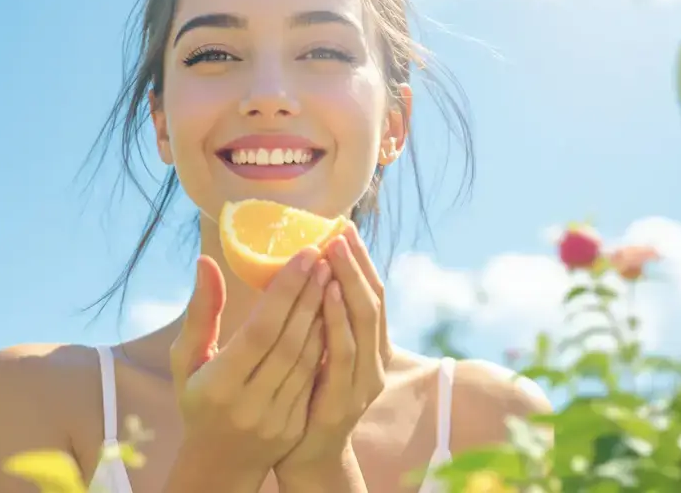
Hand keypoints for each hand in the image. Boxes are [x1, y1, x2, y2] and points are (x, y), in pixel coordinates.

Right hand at [169, 248, 329, 476]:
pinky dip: (326, 344)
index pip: (260, 331)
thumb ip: (200, 311)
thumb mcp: (187, 358)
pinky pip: (316, 378)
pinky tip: (333, 315)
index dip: (285, 292)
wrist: (219, 461)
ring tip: (333, 278)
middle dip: (310, 296)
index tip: (305, 255)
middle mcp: (249, 404)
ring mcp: (276, 419)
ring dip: (324, 316)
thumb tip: (206, 262)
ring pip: (308, 360)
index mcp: (218, 385)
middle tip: (325, 257)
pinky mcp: (295, 426)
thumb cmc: (198, 399)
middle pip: (289, 342)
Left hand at [276, 223, 390, 478]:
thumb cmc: (306, 397)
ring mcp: (364, 380)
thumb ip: (320, 315)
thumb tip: (309, 270)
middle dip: (357, 263)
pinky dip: (338, 319)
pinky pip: (344, 352)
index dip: (360, 260)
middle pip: (373, 300)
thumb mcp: (317, 351)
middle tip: (340, 230)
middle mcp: (375, 359)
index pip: (372, 292)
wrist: (305, 455)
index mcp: (369, 345)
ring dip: (349, 282)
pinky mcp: (346, 398)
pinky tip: (325, 294)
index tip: (344, 226)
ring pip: (364, 321)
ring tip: (334, 250)